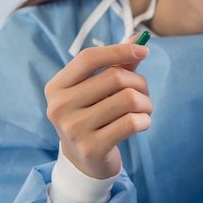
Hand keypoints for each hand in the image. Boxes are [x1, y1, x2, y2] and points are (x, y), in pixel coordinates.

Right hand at [44, 40, 151, 178]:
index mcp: (57, 86)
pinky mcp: (92, 148)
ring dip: (146, 103)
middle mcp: (60, 107)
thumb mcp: (98, 89)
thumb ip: (117, 64)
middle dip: (140, 82)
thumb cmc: (94, 115)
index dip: (119, 50)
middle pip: (114, 77)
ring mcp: (74, 129)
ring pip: (128, 99)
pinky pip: (132, 122)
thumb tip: (138, 40)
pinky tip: (141, 123)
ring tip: (144, 109)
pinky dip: (145, 120)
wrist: (84, 162)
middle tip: (144, 93)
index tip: (144, 50)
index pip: (88, 58)